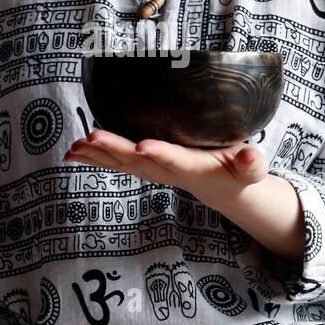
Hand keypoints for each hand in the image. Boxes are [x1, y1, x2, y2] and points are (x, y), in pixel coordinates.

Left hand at [63, 128, 268, 202]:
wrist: (222, 188)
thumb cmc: (237, 171)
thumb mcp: (251, 170)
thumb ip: (252, 164)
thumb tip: (252, 157)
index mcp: (194, 167)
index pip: (176, 160)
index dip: (161, 154)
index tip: (143, 147)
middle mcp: (168, 171)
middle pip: (139, 162)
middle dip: (115, 149)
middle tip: (92, 136)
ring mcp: (152, 171)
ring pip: (121, 163)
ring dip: (97, 155)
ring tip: (74, 146)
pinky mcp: (144, 166)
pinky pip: (115, 163)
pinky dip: (93, 158)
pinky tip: (72, 151)